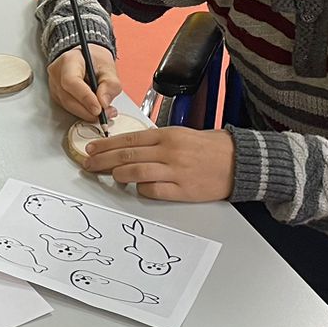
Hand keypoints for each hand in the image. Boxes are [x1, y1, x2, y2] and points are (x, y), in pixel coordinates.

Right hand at [48, 44, 120, 122]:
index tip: (98, 109)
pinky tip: (94, 110)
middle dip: (87, 110)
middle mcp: (57, 73)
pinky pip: (68, 108)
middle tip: (105, 114)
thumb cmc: (95, 60)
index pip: (71, 81)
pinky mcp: (57, 96)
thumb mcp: (109, 68)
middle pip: (68, 98)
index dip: (84, 97)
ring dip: (86, 113)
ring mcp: (55, 85)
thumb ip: (110, 84)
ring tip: (104, 113)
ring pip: (68, 106)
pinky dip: (82, 112)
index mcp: (69, 61)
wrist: (86, 59)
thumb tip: (103, 103)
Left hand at [81, 127, 235, 202]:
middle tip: (88, 164)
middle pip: (127, 156)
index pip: (129, 140)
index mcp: (167, 136)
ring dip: (118, 175)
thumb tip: (131, 149)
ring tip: (108, 175)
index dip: (107, 145)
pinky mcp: (183, 190)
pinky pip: (154, 190)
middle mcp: (169, 152)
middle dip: (103, 160)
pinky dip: (141, 189)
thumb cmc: (211, 148)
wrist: (239, 161)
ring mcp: (175, 171)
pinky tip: (135, 188)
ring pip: (136, 172)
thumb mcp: (182, 135)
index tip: (92, 149)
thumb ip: (157, 142)